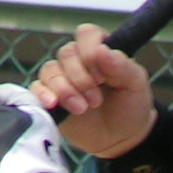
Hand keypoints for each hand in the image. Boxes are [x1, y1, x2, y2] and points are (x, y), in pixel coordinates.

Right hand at [32, 24, 157, 158]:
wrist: (121, 138)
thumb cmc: (130, 106)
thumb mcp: (135, 84)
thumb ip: (122, 65)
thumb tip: (101, 50)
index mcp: (99, 50)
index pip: (86, 34)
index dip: (90, 52)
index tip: (103, 76)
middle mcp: (78, 60)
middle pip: (66, 53)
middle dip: (81, 78)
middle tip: (96, 100)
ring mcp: (62, 77)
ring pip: (50, 70)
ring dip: (65, 90)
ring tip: (82, 109)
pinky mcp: (50, 96)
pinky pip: (36, 87)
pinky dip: (43, 94)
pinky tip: (54, 104)